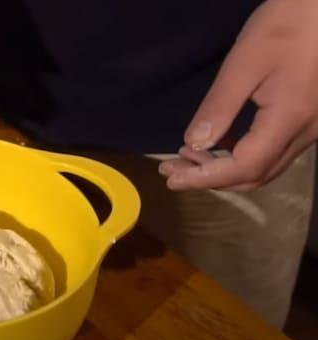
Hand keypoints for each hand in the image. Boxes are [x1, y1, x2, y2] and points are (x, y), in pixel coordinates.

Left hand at [159, 0, 317, 190]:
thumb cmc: (289, 23)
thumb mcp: (245, 62)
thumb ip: (219, 107)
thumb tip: (193, 143)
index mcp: (289, 119)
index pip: (243, 167)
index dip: (205, 178)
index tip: (172, 179)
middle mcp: (305, 133)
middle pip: (254, 175)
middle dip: (210, 178)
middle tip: (172, 170)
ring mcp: (312, 129)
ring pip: (265, 167)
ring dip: (225, 169)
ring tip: (188, 157)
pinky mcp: (310, 120)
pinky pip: (274, 151)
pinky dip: (242, 156)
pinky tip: (220, 142)